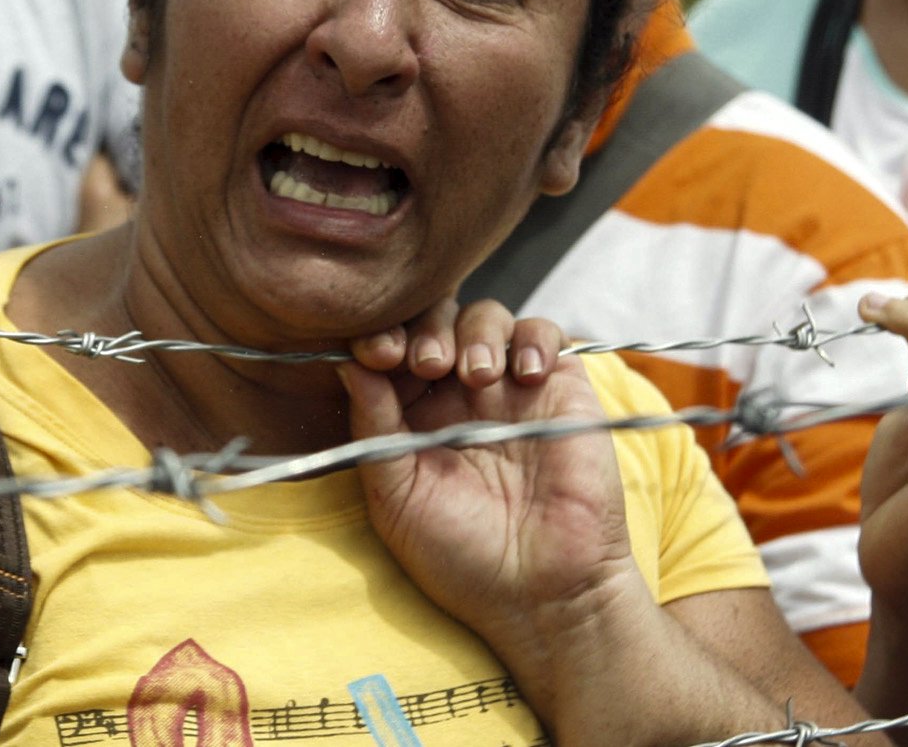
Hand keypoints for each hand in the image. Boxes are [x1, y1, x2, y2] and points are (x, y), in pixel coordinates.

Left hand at [339, 303, 638, 659]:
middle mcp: (458, 394)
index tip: (376, 352)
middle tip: (426, 363)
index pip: (391, 350)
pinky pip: (545, 333)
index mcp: (411, 416)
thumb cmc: (462, 556)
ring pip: (487, 317)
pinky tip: (523, 376)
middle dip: (426, 329)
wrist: (542, 590)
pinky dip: (533, 339)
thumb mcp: (396, 496)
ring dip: (475, 332)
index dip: (381, 338)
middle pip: (436, 320)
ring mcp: (510, 388)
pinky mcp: (560, 386)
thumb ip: (372, 426)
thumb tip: (347, 362)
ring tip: (476, 377)